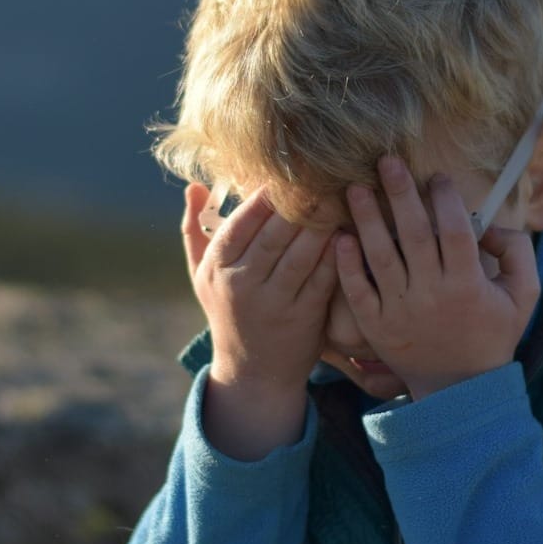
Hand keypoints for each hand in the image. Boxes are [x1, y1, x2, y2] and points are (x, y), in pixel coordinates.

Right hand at [182, 182, 339, 393]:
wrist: (253, 373)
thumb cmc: (227, 312)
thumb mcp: (201, 276)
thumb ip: (196, 231)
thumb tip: (195, 186)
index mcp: (217, 268)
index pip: (241, 222)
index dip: (265, 195)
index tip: (285, 170)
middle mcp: (242, 284)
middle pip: (274, 233)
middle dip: (299, 201)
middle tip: (320, 173)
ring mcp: (275, 302)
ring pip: (302, 252)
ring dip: (322, 221)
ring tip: (337, 193)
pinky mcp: (304, 316)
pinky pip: (322, 276)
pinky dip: (336, 252)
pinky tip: (348, 229)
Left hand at [335, 155, 540, 399]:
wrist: (460, 390)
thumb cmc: (493, 334)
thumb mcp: (523, 295)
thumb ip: (517, 253)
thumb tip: (490, 225)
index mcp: (467, 284)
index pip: (456, 230)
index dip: (446, 199)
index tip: (437, 175)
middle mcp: (432, 295)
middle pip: (414, 234)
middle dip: (400, 193)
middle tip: (386, 160)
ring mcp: (400, 311)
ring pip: (380, 256)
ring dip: (367, 219)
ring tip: (354, 187)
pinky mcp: (376, 326)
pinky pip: (358, 290)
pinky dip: (347, 264)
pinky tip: (340, 236)